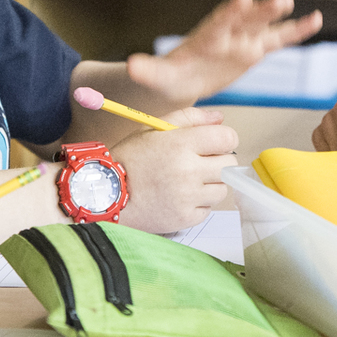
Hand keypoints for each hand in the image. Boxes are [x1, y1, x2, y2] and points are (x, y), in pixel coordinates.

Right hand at [112, 108, 238, 233]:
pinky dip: (198, 203)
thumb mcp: (154, 128)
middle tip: (200, 162)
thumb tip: (220, 118)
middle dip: (219, 161)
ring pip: (222, 188)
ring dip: (210, 184)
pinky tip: (180, 197)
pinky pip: (208, 209)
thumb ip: (190, 118)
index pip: (228, 139)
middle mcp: (188, 171)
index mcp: (181, 144)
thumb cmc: (131, 159)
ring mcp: (187, 197)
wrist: (107, 193)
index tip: (215, 143)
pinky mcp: (185, 218)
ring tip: (188, 181)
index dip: (225, 139)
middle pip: (229, 165)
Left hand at [124, 0, 321, 105]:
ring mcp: (242, 40)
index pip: (219, 22)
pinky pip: (278, 40)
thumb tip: (132, 66)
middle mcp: (227, 34)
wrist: (181, 80)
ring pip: (264, 26)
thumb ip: (148, 70)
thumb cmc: (169, 77)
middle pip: (246, 20)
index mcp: (206, 38)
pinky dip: (296, 31)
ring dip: (279, 15)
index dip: (231, 11)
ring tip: (295, 2)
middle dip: (261, 10)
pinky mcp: (254, 50)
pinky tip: (314, 20)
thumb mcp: (157, 76)